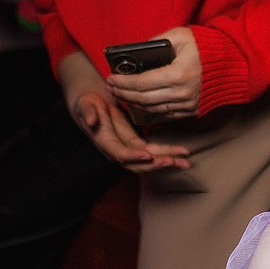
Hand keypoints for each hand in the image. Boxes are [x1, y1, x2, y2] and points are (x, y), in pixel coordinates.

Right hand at [69, 90, 191, 173]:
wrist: (92, 105)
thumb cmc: (87, 104)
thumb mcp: (84, 105)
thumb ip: (87, 112)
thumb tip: (91, 121)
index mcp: (105, 143)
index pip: (120, 154)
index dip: (133, 156)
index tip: (147, 155)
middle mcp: (118, 151)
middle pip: (138, 163)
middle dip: (155, 164)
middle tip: (171, 161)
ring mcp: (130, 149)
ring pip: (151, 161)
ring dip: (168, 162)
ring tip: (184, 163)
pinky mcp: (138, 145)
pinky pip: (156, 152)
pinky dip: (169, 154)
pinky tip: (183, 155)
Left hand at [105, 27, 201, 119]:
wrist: (234, 63)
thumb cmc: (207, 46)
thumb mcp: (180, 35)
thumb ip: (156, 42)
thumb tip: (135, 52)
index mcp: (178, 75)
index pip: (142, 83)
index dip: (123, 82)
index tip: (110, 78)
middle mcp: (182, 94)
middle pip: (144, 99)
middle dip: (124, 93)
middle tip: (111, 87)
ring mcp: (188, 105)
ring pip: (152, 109)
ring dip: (133, 102)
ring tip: (121, 94)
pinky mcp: (192, 111)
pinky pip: (165, 114)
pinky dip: (149, 109)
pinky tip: (139, 102)